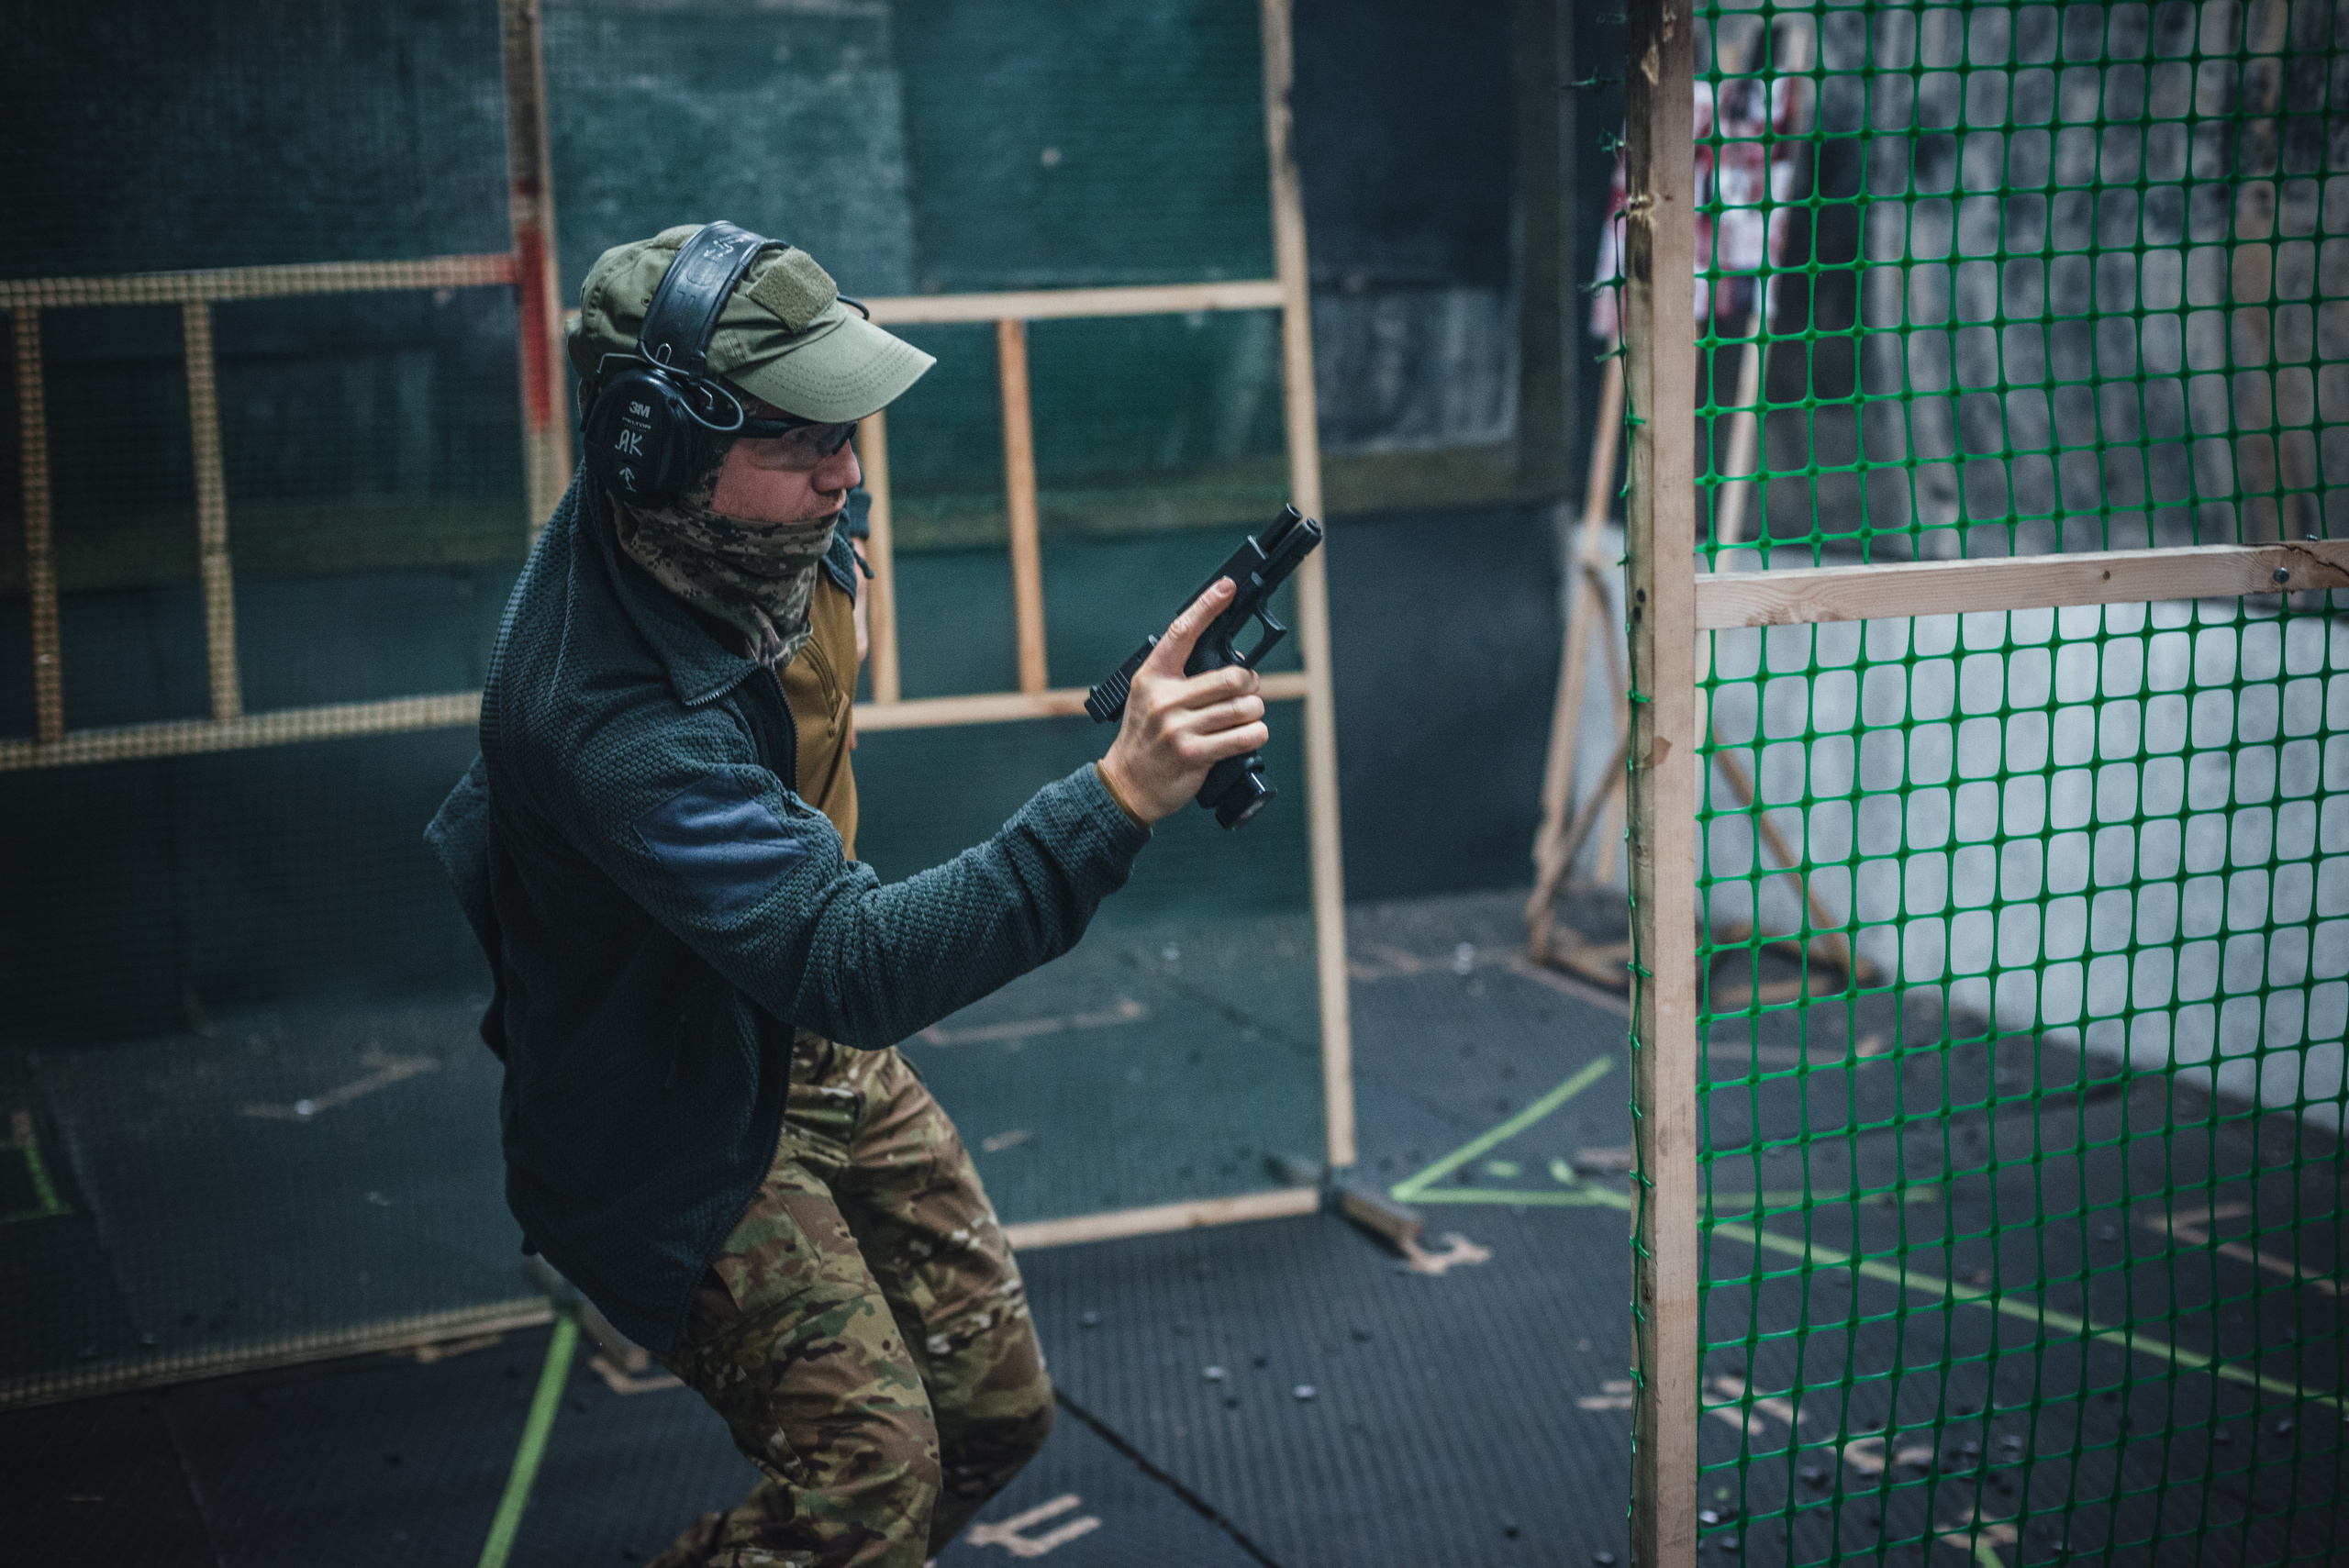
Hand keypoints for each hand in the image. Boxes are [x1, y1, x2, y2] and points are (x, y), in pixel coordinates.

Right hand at [1096, 579, 1268, 824]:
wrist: (1129, 783)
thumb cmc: (1145, 737)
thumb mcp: (1149, 696)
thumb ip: (1179, 675)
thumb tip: (1228, 661)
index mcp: (1152, 676)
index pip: (1182, 632)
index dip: (1207, 606)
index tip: (1227, 587)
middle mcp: (1165, 698)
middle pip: (1231, 676)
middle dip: (1249, 684)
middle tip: (1247, 691)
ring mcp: (1178, 727)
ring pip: (1243, 707)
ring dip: (1255, 712)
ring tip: (1248, 716)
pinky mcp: (1195, 753)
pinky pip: (1244, 736)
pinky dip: (1256, 734)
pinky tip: (1250, 734)